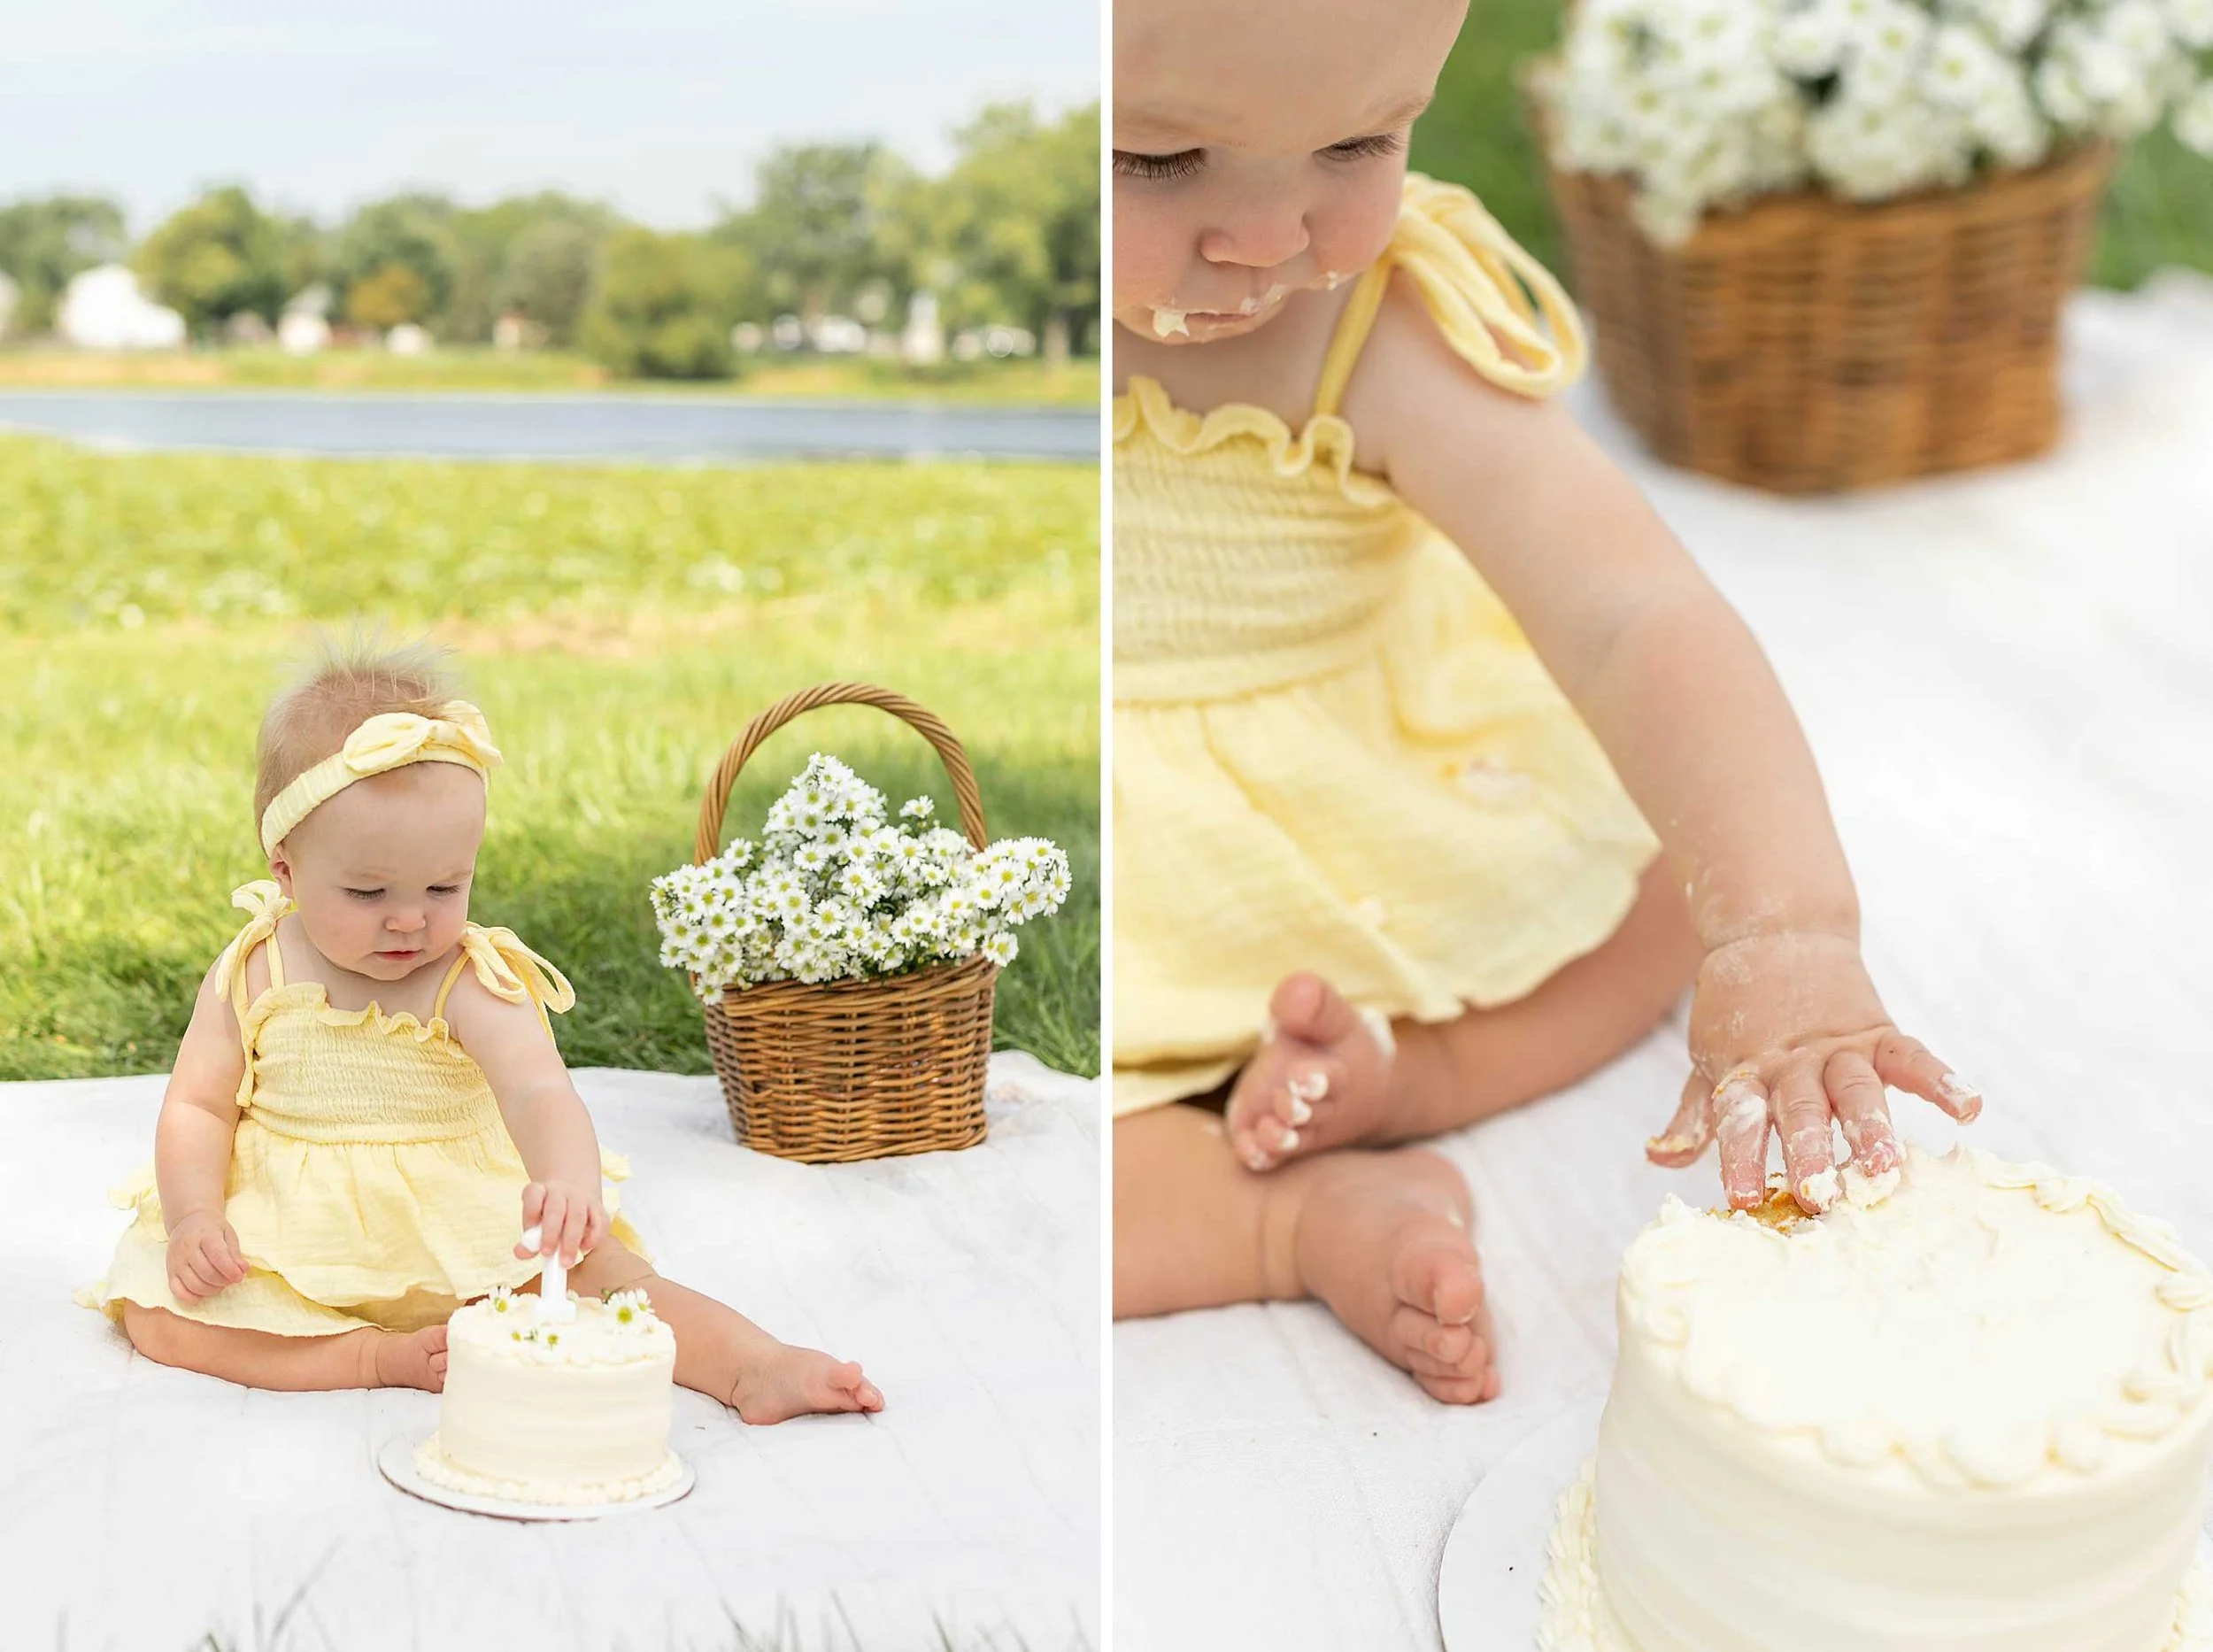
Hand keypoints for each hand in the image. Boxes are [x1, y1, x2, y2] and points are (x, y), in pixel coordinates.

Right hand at [167, 1209, 246, 1301]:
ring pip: (193, 1285)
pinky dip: (191, 1298)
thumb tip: (243, 1270)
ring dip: (211, 1290)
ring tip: (220, 1284)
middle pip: (206, 1273)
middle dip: (223, 1281)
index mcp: (204, 1235)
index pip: (217, 1256)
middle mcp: (187, 1249)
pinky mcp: (169, 1272)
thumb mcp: (228, 1233)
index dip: (230, 1270)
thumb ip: (235, 1252)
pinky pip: (177, 1291)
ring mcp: (175, 1262)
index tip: (239, 1276)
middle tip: (231, 1279)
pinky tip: (203, 1294)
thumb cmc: (211, 1229)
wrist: (187, 1222)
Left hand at [514, 1179, 605, 1267]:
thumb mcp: (535, 1223)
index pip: (533, 1196)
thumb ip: (528, 1241)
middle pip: (556, 1209)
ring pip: (578, 1215)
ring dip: (572, 1240)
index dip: (530, 1215)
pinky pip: (600, 1221)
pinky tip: (585, 1249)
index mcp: (540, 1191)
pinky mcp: (598, 1207)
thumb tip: (521, 1253)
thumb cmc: (549, 1216)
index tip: (529, 1236)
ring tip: (566, 1262)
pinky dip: (594, 1237)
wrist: (572, 1197)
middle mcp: (561, 1191)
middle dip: (551, 1234)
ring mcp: (581, 1197)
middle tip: (548, 1254)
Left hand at [1644, 929, 1981, 1213]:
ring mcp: (1838, 1046)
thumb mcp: (1708, 1059)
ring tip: (1885, 1166)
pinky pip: (1911, 1057)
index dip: (1739, 1158)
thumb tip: (1659, 1159)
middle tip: (1818, 1196)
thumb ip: (1693, 1116)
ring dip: (1869, 1127)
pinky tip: (1969, 1108)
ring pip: (1855, 1089)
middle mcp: (1793, 1063)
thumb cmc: (1739, 1015)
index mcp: (1747, 1072)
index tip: (1742, 1199)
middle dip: (1808, 1153)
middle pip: (1800, 1110)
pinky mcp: (1877, 1031)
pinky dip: (1941, 1080)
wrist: (1775, 932)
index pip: (1738, 1120)